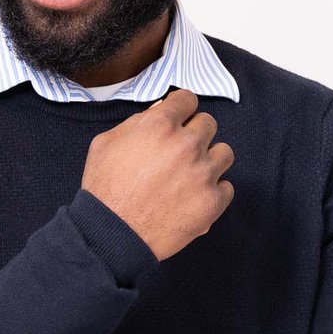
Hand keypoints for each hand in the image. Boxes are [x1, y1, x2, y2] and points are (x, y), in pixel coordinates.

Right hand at [80, 88, 233, 258]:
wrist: (111, 234)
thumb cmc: (105, 190)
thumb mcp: (106, 142)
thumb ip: (136, 122)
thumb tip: (159, 111)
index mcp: (160, 125)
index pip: (188, 99)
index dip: (181, 108)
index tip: (180, 118)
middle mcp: (186, 145)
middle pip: (208, 124)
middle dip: (194, 134)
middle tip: (179, 152)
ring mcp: (203, 174)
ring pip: (224, 153)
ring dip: (209, 161)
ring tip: (190, 175)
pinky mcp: (212, 201)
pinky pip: (227, 187)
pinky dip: (213, 192)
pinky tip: (194, 197)